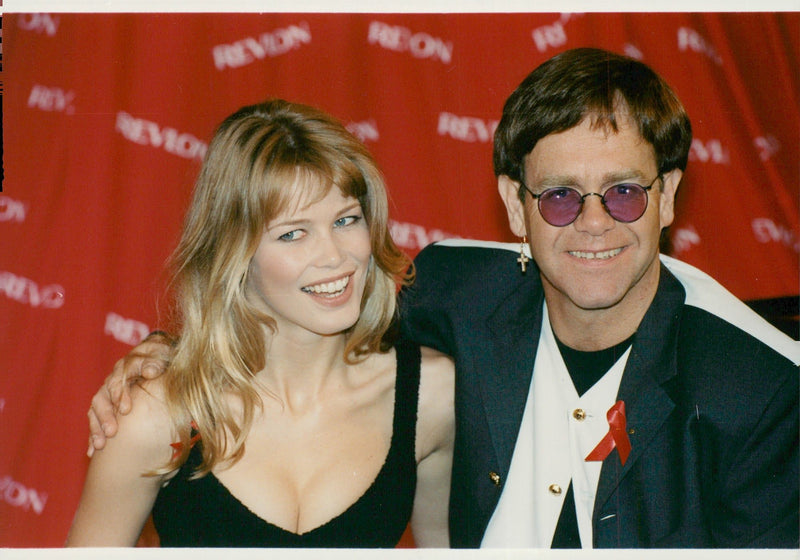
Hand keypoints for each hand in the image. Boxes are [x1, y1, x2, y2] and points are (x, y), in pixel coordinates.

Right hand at [87, 332, 173, 456]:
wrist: (159, 356)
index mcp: (124, 368)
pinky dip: (93, 436)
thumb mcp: (161, 355)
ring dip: (97, 428)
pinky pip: (95, 422)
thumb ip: (155, 362)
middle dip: (107, 416)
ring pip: (95, 411)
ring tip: (101, 445)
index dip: (120, 395)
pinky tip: (92, 452)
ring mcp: (107, 395)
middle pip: (102, 398)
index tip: (126, 410)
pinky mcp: (107, 408)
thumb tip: (150, 372)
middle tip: (112, 432)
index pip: (118, 381)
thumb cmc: (161, 357)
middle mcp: (112, 381)